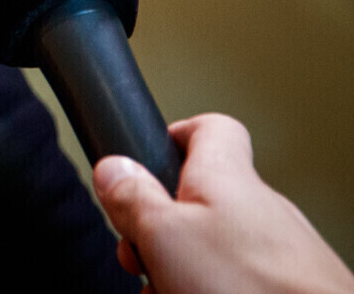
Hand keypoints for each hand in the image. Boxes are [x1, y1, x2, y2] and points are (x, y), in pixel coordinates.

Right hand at [93, 113, 353, 293]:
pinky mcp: (294, 285)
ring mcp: (283, 251)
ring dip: (185, 268)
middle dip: (164, 231)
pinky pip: (241, 278)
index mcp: (228, 177)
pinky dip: (215, 289)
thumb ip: (133, 197)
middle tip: (143, 256)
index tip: (146, 162)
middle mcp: (261, 207)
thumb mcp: (164, 236)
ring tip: (169, 291)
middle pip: (202, 200)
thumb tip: (112, 167)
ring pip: (219, 248)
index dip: (174, 138)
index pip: (209, 129)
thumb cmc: (251, 289)